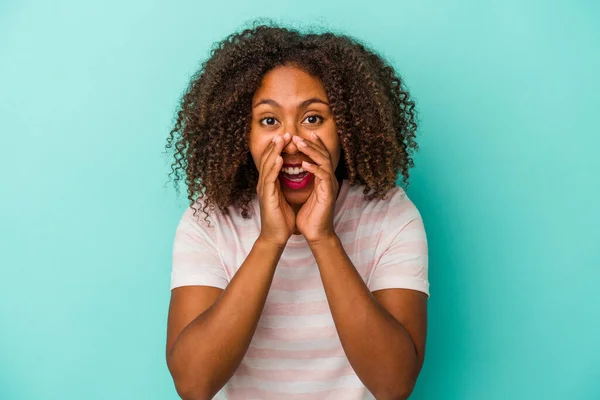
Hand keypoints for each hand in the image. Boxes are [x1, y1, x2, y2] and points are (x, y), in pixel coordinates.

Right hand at [256, 133, 295, 247]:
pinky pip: (269, 179)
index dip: (278, 149)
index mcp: (269, 183)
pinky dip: (274, 167)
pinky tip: (279, 158)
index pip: (271, 161)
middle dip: (275, 145)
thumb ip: (285, 184)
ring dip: (274, 151)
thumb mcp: (285, 197)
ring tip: (281, 140)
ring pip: (267, 166)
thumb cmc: (281, 219)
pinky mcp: (266, 196)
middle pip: (267, 159)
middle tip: (284, 133)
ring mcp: (263, 189)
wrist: (276, 236)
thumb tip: (291, 174)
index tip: (287, 138)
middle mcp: (264, 184)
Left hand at [294, 132, 339, 243]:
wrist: (316, 234)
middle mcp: (329, 179)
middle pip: (323, 154)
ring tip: (299, 144)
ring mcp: (330, 186)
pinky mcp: (328, 194)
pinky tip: (304, 164)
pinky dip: (314, 168)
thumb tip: (294, 169)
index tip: (301, 134)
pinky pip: (323, 176)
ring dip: (311, 151)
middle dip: (310, 144)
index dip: (312, 144)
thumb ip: (303, 181)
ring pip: (324, 161)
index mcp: (323, 179)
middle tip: (296, 135)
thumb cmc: (309, 216)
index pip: (320, 156)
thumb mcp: (304, 194)